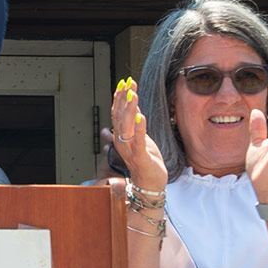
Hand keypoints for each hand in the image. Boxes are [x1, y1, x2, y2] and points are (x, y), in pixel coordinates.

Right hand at [110, 77, 169, 198]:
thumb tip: (127, 107)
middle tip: (128, 84)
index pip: (117, 113)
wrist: (150, 184)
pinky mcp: (140, 157)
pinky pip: (138, 141)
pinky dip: (139, 128)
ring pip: (125, 127)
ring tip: (133, 96)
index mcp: (121, 136)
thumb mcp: (138, 138)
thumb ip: (132, 123)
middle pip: (119, 117)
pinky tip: (141, 116)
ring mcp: (129, 150)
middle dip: (123, 99)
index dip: (119, 97)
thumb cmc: (146, 161)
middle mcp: (122, 142)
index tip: (124, 83)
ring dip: (129, 110)